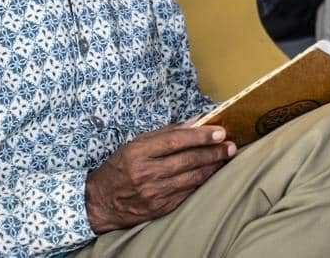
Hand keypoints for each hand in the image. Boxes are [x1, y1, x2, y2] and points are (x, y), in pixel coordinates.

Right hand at [85, 123, 235, 232]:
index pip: (176, 141)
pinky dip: (202, 181)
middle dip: (213, 151)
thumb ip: (166, 133)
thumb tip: (196, 121)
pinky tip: (211, 173)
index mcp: (138, 152)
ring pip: (192, 178)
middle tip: (230, 145)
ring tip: (225, 157)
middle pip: (188, 160)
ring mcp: (153, 193)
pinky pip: (187, 193)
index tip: (220, 131)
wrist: (99, 202)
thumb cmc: (120, 167)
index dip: (201, 136)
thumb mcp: (137, 144)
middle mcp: (146, 173)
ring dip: (212, 166)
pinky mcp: (160, 208)